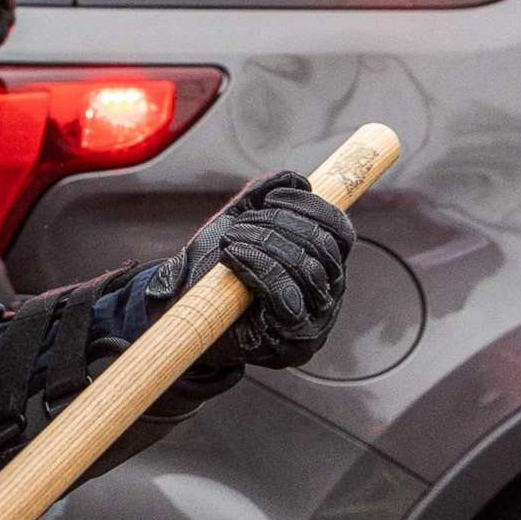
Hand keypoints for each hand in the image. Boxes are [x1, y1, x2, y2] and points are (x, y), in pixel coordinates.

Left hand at [146, 171, 353, 368]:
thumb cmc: (212, 271)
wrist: (181, 311)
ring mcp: (314, 321)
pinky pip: (286, 295)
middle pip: (322, 245)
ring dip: (262, 244)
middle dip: (277, 225)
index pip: (340, 231)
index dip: (312, 207)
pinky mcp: (293, 341)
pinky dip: (257, 268)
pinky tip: (234, 260)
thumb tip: (294, 177)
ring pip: (305, 268)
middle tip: (239, 226)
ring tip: (230, 243)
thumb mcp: (237, 224)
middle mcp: (327, 293)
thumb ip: (263, 197)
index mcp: (323, 264)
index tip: (275, 197)